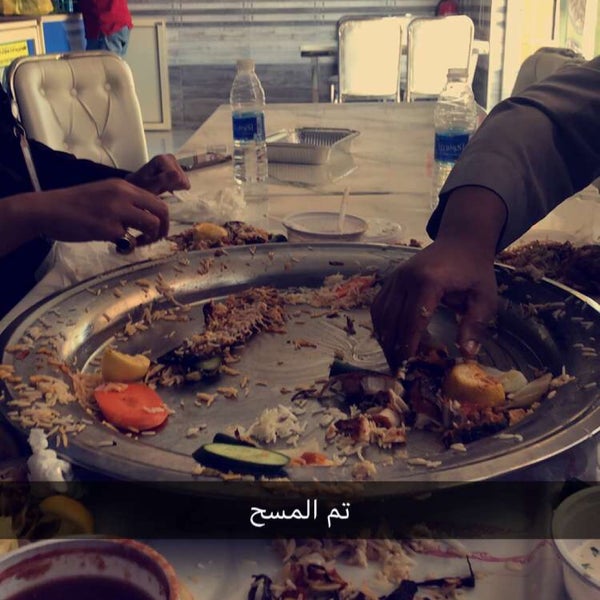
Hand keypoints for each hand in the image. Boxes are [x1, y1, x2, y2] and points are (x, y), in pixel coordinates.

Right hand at [30, 178, 168, 245]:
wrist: (47, 210)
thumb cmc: (75, 205)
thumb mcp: (105, 194)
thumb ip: (126, 202)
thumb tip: (147, 217)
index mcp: (123, 186)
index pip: (157, 201)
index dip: (162, 219)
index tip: (155, 230)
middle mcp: (123, 195)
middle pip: (161, 211)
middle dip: (163, 229)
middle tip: (153, 240)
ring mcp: (116, 211)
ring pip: (151, 225)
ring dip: (149, 239)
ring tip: (137, 244)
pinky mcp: (107, 227)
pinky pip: (130, 240)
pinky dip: (127, 247)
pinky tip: (117, 248)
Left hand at [126, 154, 190, 194]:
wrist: (138, 183)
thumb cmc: (142, 186)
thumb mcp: (151, 185)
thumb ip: (163, 180)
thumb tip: (178, 175)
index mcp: (163, 159)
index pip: (180, 178)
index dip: (172, 186)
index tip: (160, 186)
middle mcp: (170, 157)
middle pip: (183, 179)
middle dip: (173, 185)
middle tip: (161, 186)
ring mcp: (174, 162)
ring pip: (184, 181)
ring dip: (174, 186)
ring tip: (162, 185)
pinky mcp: (177, 167)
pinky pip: (183, 181)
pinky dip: (175, 185)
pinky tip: (166, 185)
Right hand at [370, 186, 507, 371]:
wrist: (461, 241)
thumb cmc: (474, 270)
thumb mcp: (484, 297)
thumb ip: (475, 324)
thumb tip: (466, 353)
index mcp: (429, 281)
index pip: (413, 318)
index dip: (408, 344)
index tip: (408, 365)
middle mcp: (406, 278)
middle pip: (392, 319)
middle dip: (394, 347)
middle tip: (399, 371)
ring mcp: (395, 278)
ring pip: (381, 314)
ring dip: (385, 338)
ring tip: (393, 359)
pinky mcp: (391, 280)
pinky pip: (379, 306)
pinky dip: (381, 326)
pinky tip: (389, 340)